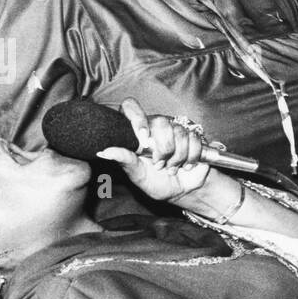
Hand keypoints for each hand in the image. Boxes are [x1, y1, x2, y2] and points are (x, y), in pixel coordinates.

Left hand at [95, 98, 213, 207]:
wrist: (181, 191)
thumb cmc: (156, 182)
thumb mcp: (137, 175)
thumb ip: (124, 160)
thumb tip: (103, 152)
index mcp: (138, 131)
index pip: (131, 107)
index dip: (137, 118)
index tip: (144, 138)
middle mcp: (156, 126)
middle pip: (161, 121)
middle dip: (163, 148)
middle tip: (159, 164)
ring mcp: (176, 130)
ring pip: (179, 132)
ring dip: (177, 157)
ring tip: (172, 168)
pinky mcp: (194, 136)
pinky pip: (194, 139)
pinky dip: (191, 157)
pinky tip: (186, 165)